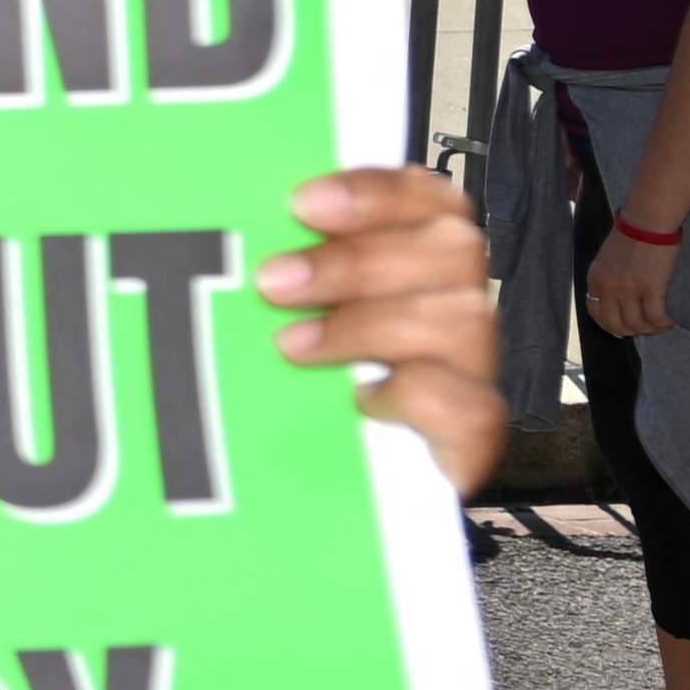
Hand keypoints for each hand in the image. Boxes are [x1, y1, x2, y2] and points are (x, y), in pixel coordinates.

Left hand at [267, 162, 512, 495]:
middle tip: (273, 283)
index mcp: (416, 262)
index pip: (427, 199)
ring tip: (293, 346)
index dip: (375, 192)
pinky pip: (471, 405)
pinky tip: (360, 402)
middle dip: (356, 260)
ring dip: (371, 324)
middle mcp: (453, 307)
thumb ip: (279, 269)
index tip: (302, 204)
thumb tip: (217, 217)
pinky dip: (414, 396)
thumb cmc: (295, 392)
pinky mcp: (470, 440)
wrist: (319, 497)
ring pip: (465, 318)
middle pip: (453, 249)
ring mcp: (470, 372)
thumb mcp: (282, 318)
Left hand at [579, 221, 678, 342]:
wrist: (648, 219)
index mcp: (594, 279)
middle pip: (615, 325)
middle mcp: (607, 287)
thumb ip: (608, 278)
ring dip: (651, 329)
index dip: (612, 325)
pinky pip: (655, 318)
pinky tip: (670, 320)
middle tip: (646, 328)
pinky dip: (663, 324)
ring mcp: (628, 289)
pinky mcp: (650, 287)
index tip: (625, 326)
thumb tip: (618, 301)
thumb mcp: (607, 258)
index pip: (597, 314)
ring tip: (662, 324)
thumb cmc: (632, 234)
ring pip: (637, 325)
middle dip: (632, 332)